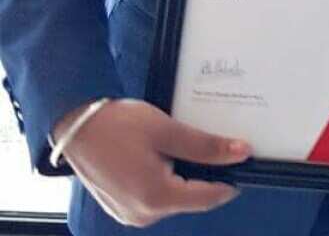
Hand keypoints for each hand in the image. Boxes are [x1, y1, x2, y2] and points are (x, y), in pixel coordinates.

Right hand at [57, 99, 249, 227]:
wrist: (74, 126)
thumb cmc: (117, 125)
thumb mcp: (168, 131)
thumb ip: (207, 147)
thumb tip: (242, 153)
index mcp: (156, 198)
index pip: (210, 197)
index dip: (230, 179)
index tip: (241, 160)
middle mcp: (143, 214)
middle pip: (193, 199)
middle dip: (204, 175)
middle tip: (206, 146)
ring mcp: (130, 214)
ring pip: (175, 198)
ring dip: (184, 178)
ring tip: (178, 149)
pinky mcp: (122, 208)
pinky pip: (156, 198)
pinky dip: (166, 181)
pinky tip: (162, 158)